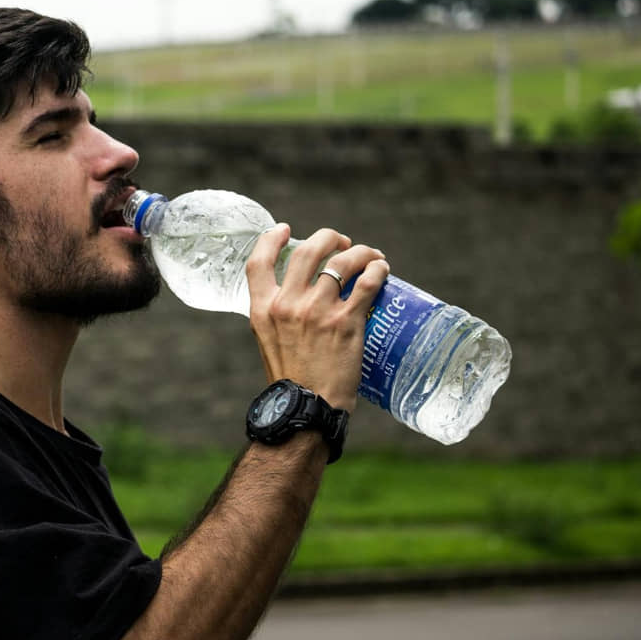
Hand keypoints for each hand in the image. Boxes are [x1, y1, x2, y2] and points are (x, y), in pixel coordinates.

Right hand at [246, 225, 388, 412]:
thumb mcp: (269, 342)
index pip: (258, 262)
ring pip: (342, 261)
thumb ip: (277, 316)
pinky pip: (367, 282)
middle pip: (308, 251)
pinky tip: (382, 269)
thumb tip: (296, 297)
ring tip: (369, 255)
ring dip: (360, 251)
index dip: (270, 238)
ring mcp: (317, 311)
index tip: (284, 230)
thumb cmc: (291, 380)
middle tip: (341, 243)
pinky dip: (377, 270)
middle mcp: (288, 305)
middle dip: (328, 238)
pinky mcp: (346, 322)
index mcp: (263, 310)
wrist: (306, 409)